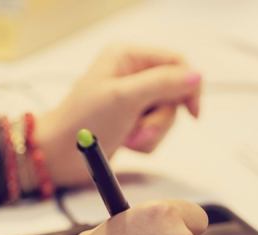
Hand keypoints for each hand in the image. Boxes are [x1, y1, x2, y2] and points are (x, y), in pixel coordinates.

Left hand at [38, 45, 201, 186]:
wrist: (60, 155)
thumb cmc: (85, 123)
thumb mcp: (125, 98)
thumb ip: (163, 84)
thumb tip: (197, 76)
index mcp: (128, 56)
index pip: (176, 63)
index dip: (188, 87)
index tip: (192, 113)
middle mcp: (132, 74)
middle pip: (174, 92)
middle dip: (161, 118)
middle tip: (140, 130)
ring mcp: (133, 98)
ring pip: (167, 115)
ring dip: (152, 133)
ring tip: (130, 138)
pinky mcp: (132, 120)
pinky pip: (156, 130)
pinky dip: (146, 141)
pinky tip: (127, 143)